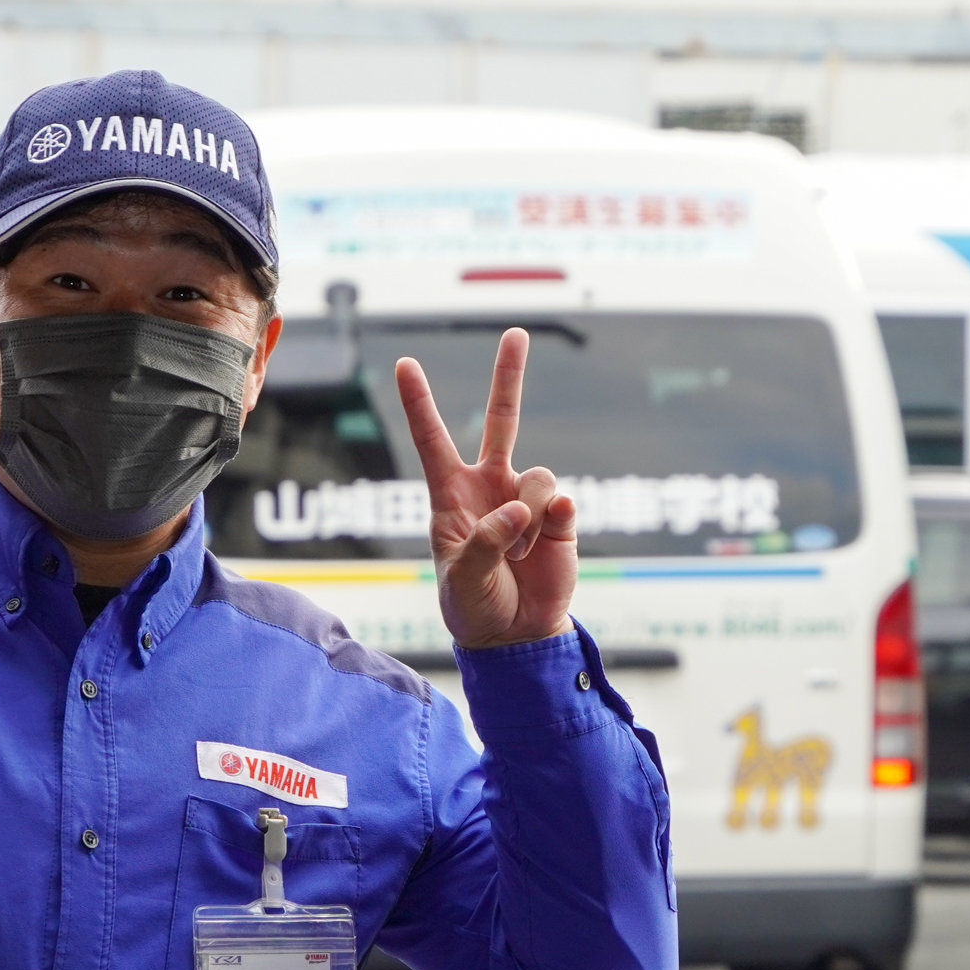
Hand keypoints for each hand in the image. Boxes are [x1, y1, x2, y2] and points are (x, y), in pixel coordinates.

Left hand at [393, 327, 576, 649]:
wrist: (516, 636)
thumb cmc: (474, 606)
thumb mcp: (461, 579)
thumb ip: (485, 541)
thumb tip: (520, 509)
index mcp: (452, 496)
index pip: (433, 440)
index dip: (420, 403)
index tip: (405, 364)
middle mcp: (491, 487)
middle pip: (503, 420)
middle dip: (509, 376)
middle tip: (516, 333)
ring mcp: (528, 499)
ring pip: (539, 476)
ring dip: (530, 517)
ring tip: (520, 555)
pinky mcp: (561, 518)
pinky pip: (563, 500)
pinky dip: (553, 524)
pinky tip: (544, 549)